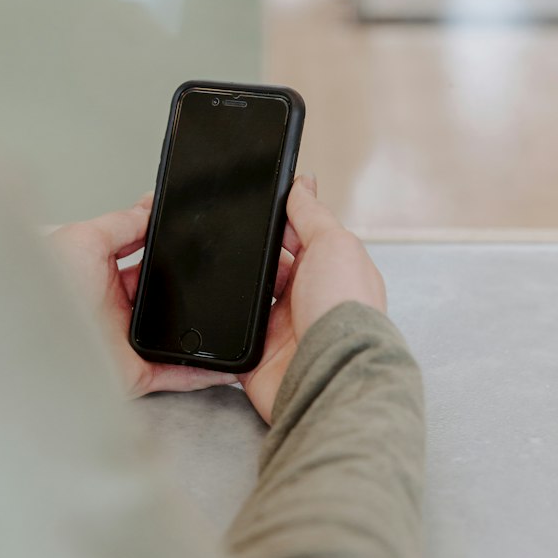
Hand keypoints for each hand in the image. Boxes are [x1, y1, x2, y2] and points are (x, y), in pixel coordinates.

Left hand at [50, 196, 236, 398]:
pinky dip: (205, 371)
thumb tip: (148, 207)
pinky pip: (178, 374)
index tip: (196, 238)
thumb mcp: (80, 238)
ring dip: (203, 327)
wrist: (25, 343)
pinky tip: (227, 361)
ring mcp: (125, 342)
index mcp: (98, 274)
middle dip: (191, 286)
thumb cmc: (38, 291)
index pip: (143, 257)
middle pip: (164, 295)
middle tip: (219, 272)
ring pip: (176, 334)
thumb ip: (120, 223)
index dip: (168, 249)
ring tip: (232, 312)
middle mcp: (113, 309)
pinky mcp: (135, 374)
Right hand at [240, 175, 386, 424]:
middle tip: (230, 245)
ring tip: (219, 278)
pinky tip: (210, 313)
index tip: (252, 208)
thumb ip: (313, 215)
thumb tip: (303, 184)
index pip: (295, 239)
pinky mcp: (256, 358)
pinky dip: (220, 328)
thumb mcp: (334, 245)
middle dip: (249, 258)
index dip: (275, 224)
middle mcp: (305, 300)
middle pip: (265, 269)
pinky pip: (229, 338)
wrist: (332, 374)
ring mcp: (280, 331)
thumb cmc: (346, 313)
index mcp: (328, 271)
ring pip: (244, 301)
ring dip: (233, 292)